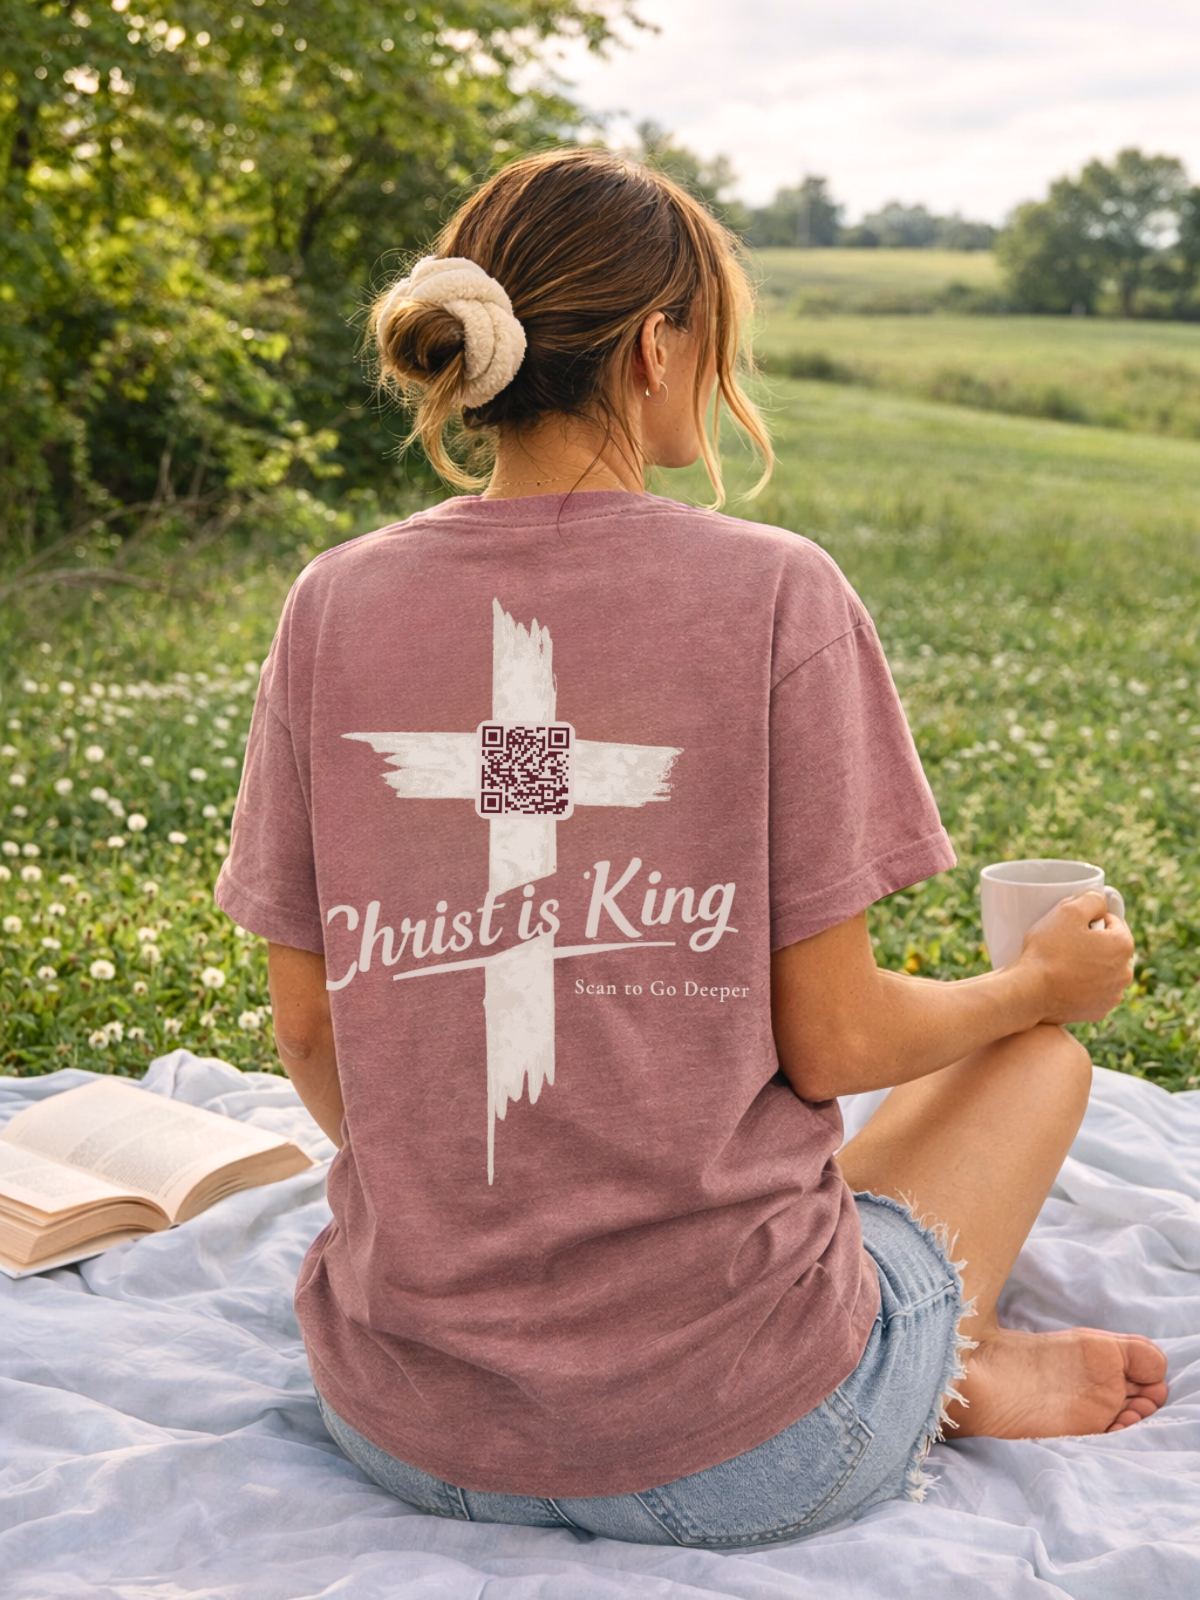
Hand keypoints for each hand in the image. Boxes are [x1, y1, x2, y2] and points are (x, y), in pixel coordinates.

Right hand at [1017, 892, 1134, 1023]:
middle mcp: (1125, 973)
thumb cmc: (1048, 951)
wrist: (1030, 993)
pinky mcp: (1098, 1011)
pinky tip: (1065, 982)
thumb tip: (1100, 902)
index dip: (1090, 919)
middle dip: (1094, 943)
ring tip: (1063, 964)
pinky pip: (1095, 992)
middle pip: (1111, 948)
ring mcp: (1112, 995)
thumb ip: (1091, 899)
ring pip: (1104, 971)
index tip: (1071, 925)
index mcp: (1123, 946)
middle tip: (1066, 943)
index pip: (1113, 922)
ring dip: (1091, 965)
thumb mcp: (1067, 911)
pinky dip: (1084, 986)